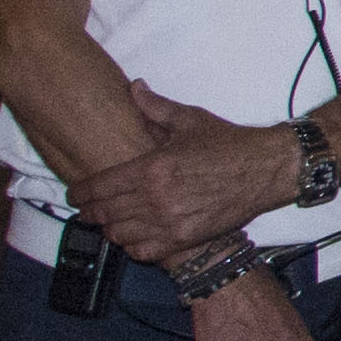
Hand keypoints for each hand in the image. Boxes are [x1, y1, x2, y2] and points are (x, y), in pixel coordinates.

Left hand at [75, 87, 291, 274]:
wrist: (266, 169)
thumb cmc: (229, 144)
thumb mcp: (189, 120)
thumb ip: (154, 107)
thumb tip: (134, 88)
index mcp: (151, 168)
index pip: (99, 187)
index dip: (80, 193)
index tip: (74, 195)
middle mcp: (155, 199)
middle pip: (104, 213)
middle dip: (90, 212)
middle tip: (86, 210)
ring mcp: (170, 223)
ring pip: (120, 235)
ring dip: (110, 229)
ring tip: (110, 223)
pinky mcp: (185, 239)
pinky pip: (144, 252)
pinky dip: (133, 247)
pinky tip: (135, 237)